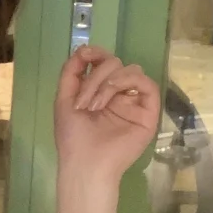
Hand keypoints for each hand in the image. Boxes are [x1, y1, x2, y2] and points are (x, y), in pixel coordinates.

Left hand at [54, 45, 161, 180]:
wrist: (85, 165)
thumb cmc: (73, 138)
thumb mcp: (64, 100)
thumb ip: (71, 72)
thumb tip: (82, 48)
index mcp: (100, 92)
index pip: (104, 62)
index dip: (96, 53)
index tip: (85, 55)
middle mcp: (119, 95)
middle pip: (115, 63)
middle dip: (95, 77)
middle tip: (83, 103)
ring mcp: (134, 102)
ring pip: (130, 70)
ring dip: (108, 82)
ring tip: (94, 105)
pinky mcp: (148, 112)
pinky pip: (147, 84)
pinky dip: (127, 81)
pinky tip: (111, 96)